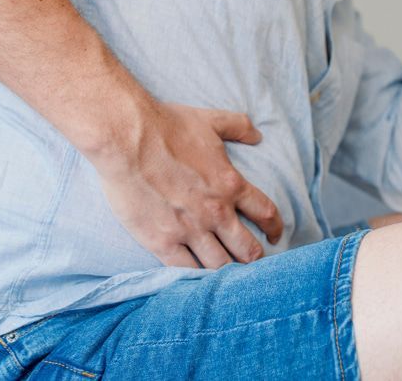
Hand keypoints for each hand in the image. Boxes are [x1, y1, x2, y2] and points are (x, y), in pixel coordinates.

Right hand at [95, 101, 282, 268]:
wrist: (126, 139)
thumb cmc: (166, 126)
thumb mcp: (210, 121)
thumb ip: (238, 126)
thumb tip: (258, 134)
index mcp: (230, 184)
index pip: (266, 213)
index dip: (275, 228)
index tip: (275, 236)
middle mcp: (215, 212)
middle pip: (247, 249)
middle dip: (254, 259)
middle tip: (251, 264)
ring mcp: (189, 230)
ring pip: (220, 266)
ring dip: (227, 273)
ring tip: (228, 278)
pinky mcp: (162, 242)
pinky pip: (186, 271)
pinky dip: (196, 279)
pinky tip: (198, 281)